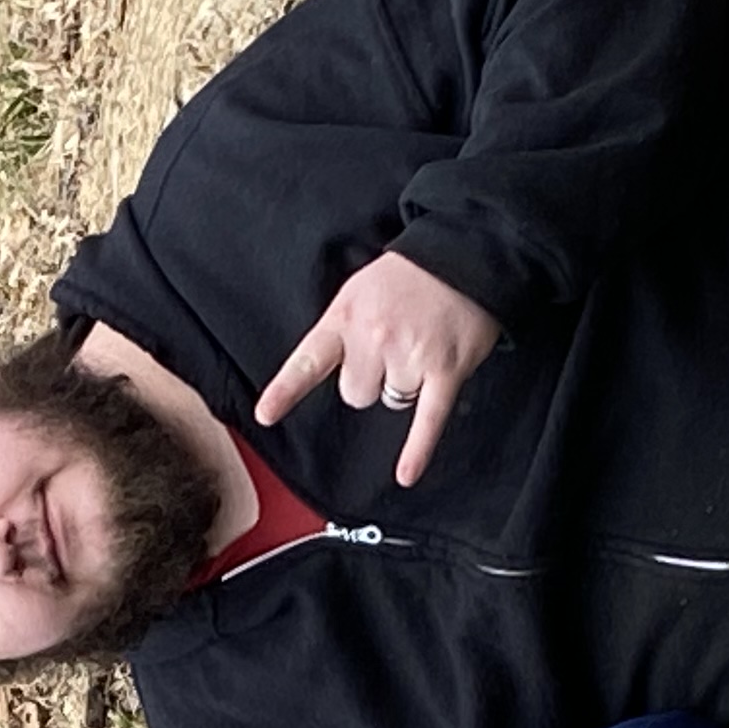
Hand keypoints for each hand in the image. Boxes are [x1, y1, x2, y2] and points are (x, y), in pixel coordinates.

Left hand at [253, 250, 502, 484]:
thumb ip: (342, 329)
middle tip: (392, 349)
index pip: (308, 361)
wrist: (463, 253)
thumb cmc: (408, 277)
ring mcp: (409, 355)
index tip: (265, 415)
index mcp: (345, 318)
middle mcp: (373, 339)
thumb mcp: (359, 290)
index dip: (285, 391)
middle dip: (372, 382)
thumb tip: (335, 367)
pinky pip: (427, 420)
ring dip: (406, 385)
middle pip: (355, 396)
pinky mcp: (444, 370)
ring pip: (392, 401)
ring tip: (422, 347)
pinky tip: (407, 474)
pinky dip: (418, 449)